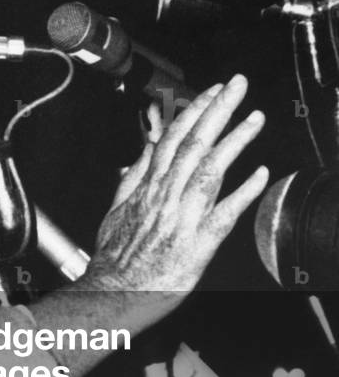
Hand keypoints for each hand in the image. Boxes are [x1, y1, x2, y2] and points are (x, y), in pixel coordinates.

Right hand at [87, 75, 268, 295]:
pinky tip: (260, 173)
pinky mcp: (199, 242)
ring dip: (235, 141)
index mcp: (147, 185)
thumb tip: (149, 148)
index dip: (195, 111)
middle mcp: (166, 195)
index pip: (174, 138)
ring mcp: (183, 217)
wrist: (116, 290)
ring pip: (211, 170)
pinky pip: (224, 213)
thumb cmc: (116, 254)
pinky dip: (242, 192)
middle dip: (218, 111)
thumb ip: (135, 176)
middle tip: (237, 86)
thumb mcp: (117, 208)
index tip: (213, 90)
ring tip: (255, 118)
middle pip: (195, 144)